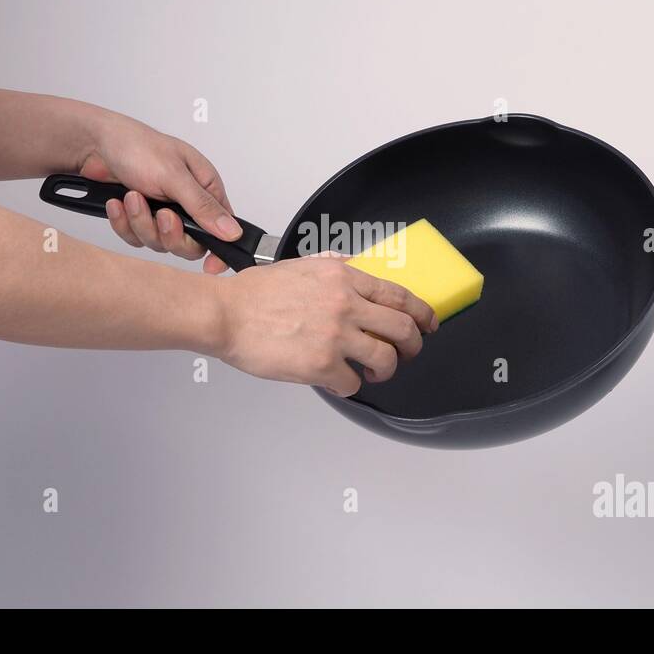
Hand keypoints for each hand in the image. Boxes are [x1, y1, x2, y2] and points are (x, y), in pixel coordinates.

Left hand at [81, 115, 239, 273]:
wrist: (94, 144)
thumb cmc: (137, 146)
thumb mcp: (174, 176)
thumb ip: (203, 207)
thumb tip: (232, 231)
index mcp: (206, 188)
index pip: (223, 228)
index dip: (220, 250)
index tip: (211, 266)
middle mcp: (187, 203)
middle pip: (190, 244)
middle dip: (169, 234)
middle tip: (160, 215)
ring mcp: (163, 212)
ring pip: (159, 243)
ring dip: (141, 222)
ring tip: (132, 197)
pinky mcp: (140, 218)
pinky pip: (136, 238)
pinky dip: (124, 222)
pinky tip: (118, 202)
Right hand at [211, 256, 439, 395]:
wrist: (225, 314)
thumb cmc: (254, 294)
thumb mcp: (301, 267)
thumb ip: (333, 270)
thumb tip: (354, 272)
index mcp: (342, 278)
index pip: (399, 295)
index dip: (422, 313)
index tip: (428, 323)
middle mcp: (345, 304)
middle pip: (402, 328)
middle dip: (413, 345)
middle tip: (408, 354)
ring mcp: (335, 335)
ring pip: (385, 359)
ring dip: (385, 370)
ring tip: (373, 372)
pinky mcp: (321, 365)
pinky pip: (352, 383)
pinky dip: (349, 386)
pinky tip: (337, 381)